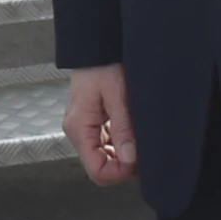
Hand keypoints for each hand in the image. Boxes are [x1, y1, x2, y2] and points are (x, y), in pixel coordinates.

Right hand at [64, 64, 136, 185]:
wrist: (95, 47)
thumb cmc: (103, 65)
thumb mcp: (118, 95)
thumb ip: (123, 128)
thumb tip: (130, 159)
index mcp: (79, 128)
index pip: (97, 170)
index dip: (120, 172)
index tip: (138, 159)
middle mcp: (77, 131)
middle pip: (100, 167)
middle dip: (124, 164)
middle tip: (143, 147)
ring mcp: (82, 128)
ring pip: (104, 158)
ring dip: (123, 154)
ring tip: (137, 135)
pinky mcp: (90, 124)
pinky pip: (104, 145)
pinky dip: (120, 143)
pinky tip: (130, 129)